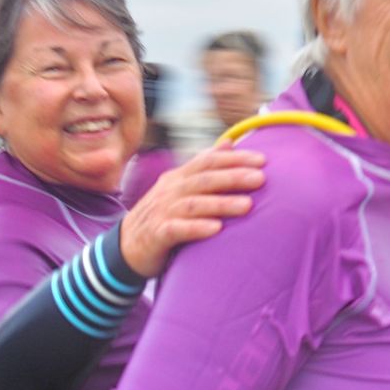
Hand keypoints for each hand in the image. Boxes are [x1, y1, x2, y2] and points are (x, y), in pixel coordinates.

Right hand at [118, 144, 264, 276]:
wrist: (127, 246)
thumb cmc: (163, 215)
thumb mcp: (181, 187)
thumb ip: (204, 167)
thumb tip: (229, 143)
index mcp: (179, 177)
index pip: (208, 161)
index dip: (234, 159)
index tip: (262, 160)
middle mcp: (170, 191)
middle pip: (204, 180)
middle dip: (233, 177)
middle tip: (261, 179)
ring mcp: (162, 212)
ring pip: (194, 204)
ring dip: (221, 204)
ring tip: (247, 206)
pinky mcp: (157, 234)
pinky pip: (176, 229)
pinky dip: (196, 228)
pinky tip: (216, 229)